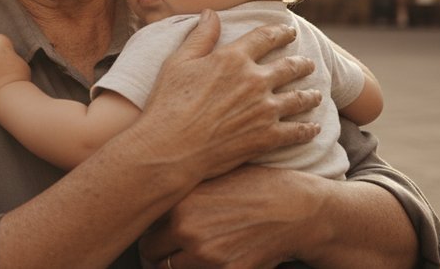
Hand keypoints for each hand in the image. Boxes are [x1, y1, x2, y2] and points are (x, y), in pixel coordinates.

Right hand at [129, 11, 323, 182]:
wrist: (170, 148)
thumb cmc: (168, 103)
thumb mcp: (178, 62)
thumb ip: (201, 36)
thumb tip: (211, 12)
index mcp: (233, 58)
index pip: (265, 38)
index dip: (280, 32)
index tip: (289, 31)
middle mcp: (254, 81)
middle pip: (289, 67)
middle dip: (302, 65)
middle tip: (309, 64)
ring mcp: (263, 110)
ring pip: (298, 99)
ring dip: (310, 96)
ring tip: (316, 95)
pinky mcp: (266, 137)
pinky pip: (296, 132)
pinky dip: (308, 130)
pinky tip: (313, 129)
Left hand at [139, 165, 330, 268]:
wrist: (296, 209)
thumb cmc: (256, 188)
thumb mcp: (214, 180)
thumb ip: (182, 196)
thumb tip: (151, 204)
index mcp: (181, 202)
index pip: (144, 227)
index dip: (147, 232)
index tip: (152, 234)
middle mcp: (188, 229)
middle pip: (150, 254)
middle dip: (155, 254)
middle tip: (162, 252)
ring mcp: (207, 255)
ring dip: (174, 266)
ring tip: (185, 258)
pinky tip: (209, 260)